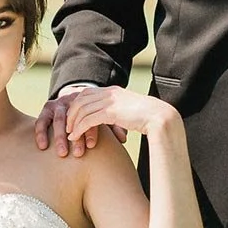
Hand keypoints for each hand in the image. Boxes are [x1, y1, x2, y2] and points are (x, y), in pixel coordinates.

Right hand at [34, 89, 114, 159]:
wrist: (73, 98)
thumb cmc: (92, 114)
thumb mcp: (103, 116)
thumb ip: (113, 125)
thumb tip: (123, 138)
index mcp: (88, 101)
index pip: (89, 115)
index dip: (90, 130)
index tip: (92, 146)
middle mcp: (72, 101)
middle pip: (74, 118)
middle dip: (76, 136)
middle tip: (78, 153)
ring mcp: (58, 104)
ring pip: (58, 120)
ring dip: (59, 137)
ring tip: (62, 153)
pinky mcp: (46, 109)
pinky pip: (41, 120)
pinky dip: (41, 132)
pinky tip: (43, 146)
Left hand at [61, 84, 179, 145]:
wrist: (160, 117)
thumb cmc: (149, 117)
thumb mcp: (131, 110)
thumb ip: (120, 111)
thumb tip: (116, 118)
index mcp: (113, 90)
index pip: (87, 92)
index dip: (77, 104)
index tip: (73, 116)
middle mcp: (110, 92)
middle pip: (81, 99)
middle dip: (71, 113)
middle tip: (67, 126)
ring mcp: (110, 101)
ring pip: (82, 110)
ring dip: (73, 122)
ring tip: (70, 134)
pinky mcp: (111, 112)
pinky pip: (88, 119)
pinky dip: (79, 129)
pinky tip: (75, 136)